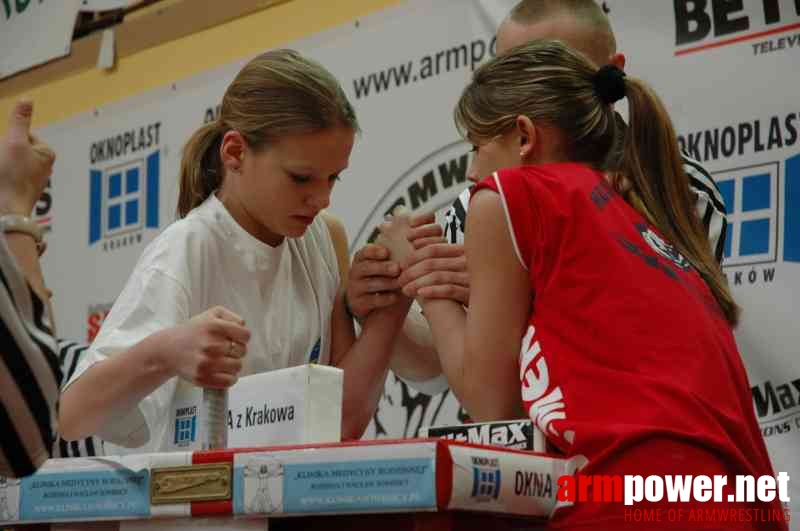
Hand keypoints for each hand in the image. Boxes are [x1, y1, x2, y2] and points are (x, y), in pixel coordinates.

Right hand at [0, 100, 54, 215]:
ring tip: (4, 175)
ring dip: (2, 165)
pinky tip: (3, 182)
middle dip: (2, 153)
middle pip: (11, 148)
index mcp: (46, 153)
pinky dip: (3, 176)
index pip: (19, 134)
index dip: (7, 141)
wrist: (5, 211)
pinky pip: (7, 175)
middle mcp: (42, 166)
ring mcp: (30, 179)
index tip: (8, 156)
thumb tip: (28, 99)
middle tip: (4, 168)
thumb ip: (19, 121)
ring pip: (6, 161)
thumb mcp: (14, 142)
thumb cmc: (11, 177)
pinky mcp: (19, 189)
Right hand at [162, 306, 250, 388]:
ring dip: (233, 364)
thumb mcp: (212, 314)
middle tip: (225, 350)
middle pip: (242, 352)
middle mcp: (211, 345)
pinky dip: (229, 378)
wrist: (169, 349)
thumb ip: (232, 317)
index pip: (245, 335)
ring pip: (237, 367)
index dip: (242, 337)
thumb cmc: (194, 331)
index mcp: (214, 327)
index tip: (235, 339)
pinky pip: (229, 381)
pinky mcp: (202, 378)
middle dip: (237, 351)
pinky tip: (222, 371)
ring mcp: (206, 363)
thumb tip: (243, 328)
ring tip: (223, 360)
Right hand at [346, 243, 400, 318]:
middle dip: (383, 267)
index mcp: (361, 259)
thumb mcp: (388, 265)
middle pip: (366, 267)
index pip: (364, 252)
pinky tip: (395, 298)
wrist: (375, 306)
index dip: (374, 251)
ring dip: (387, 283)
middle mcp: (355, 272)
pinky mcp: (358, 304)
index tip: (386, 252)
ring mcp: (355, 289)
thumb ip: (396, 253)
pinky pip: (371, 300)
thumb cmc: (385, 279)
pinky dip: (384, 299)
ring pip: (370, 284)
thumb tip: (404, 233)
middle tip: (397, 268)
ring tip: (400, 283)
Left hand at [399, 243, 468, 304]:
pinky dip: (432, 291)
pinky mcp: (472, 294)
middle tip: (400, 280)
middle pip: (432, 262)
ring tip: (405, 290)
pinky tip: (420, 295)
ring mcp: (471, 277)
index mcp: (463, 251)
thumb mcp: (456, 268)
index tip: (402, 264)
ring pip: (438, 276)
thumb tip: (415, 245)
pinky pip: (449, 290)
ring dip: (417, 283)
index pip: (434, 248)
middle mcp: (468, 261)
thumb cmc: (465, 287)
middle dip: (412, 271)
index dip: (414, 255)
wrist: (484, 308)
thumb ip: (440, 257)